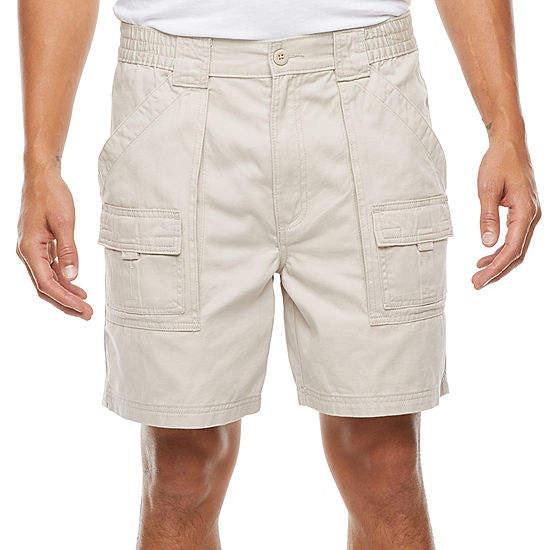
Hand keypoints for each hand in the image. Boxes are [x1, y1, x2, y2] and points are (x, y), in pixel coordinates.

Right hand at [17, 163, 92, 318]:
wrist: (42, 176)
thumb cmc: (52, 195)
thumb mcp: (65, 222)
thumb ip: (68, 251)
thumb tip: (72, 277)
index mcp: (30, 248)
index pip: (47, 283)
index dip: (66, 299)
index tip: (83, 309)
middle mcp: (27, 252)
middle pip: (46, 287)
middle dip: (66, 303)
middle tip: (87, 314)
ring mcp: (32, 249)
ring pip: (47, 279)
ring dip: (66, 293)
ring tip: (84, 305)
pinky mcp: (39, 244)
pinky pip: (49, 268)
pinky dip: (63, 279)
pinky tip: (76, 286)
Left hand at [473, 137, 540, 288]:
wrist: (509, 143)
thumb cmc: (499, 162)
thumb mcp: (487, 189)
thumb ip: (488, 217)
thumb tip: (487, 243)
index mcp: (525, 210)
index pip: (512, 248)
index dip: (495, 267)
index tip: (480, 278)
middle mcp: (531, 215)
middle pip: (516, 253)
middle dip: (496, 270)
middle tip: (476, 283)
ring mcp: (529, 214)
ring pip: (516, 247)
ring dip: (498, 262)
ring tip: (478, 274)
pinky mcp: (522, 211)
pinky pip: (514, 237)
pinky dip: (500, 249)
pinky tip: (486, 255)